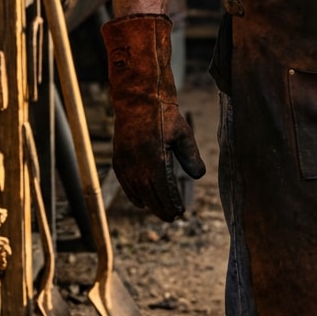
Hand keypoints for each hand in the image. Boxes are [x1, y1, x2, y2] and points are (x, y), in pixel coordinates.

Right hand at [102, 14, 205, 221]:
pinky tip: (141, 202)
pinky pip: (125, 183)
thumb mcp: (183, 133)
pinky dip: (133, 195)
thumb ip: (191, 156)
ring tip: (161, 212)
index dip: (172, 204)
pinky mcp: (118, 158)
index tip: (181, 213)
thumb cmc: (164, 114)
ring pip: (137, 191)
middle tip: (172, 218)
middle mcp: (137, 164)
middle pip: (150, 195)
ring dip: (149, 204)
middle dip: (161, 208)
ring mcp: (125, 162)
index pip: (163, 191)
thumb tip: (198, 176)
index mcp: (154, 159)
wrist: (138, 98)